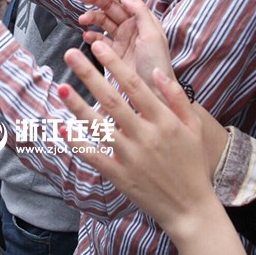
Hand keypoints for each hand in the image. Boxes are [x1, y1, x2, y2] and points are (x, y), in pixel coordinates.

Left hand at [57, 45, 241, 252]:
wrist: (191, 209)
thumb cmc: (192, 164)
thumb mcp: (193, 127)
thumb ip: (176, 97)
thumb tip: (156, 72)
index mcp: (164, 120)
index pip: (134, 86)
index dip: (115, 64)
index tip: (98, 46)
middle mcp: (146, 135)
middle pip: (112, 100)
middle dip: (90, 75)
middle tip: (70, 55)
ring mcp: (132, 157)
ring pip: (99, 127)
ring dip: (78, 107)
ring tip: (61, 87)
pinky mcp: (121, 177)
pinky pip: (95, 157)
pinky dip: (77, 144)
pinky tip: (61, 129)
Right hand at [76, 0, 172, 92]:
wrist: (154, 94)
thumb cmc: (157, 64)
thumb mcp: (153, 36)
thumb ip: (140, 13)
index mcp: (143, 19)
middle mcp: (132, 26)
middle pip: (111, 6)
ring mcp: (122, 40)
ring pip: (103, 21)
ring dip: (91, 17)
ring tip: (82, 20)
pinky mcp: (113, 53)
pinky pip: (99, 39)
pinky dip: (91, 35)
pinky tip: (86, 36)